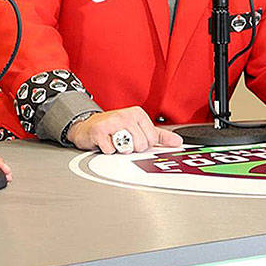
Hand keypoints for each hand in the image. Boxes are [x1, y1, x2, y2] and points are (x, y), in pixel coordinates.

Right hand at [67, 106, 183, 152]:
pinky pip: (111, 151)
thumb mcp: (138, 129)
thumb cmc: (114, 129)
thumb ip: (159, 136)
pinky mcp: (99, 132)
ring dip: (120, 150)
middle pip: (141, 145)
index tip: (134, 139)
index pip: (152, 140)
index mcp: (138, 114)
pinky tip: (104, 143)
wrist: (88, 127)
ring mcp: (112, 122)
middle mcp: (126, 116)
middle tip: (123, 141)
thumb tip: (178, 142)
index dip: (143, 145)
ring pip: (127, 148)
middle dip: (131, 148)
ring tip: (115, 142)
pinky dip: (107, 151)